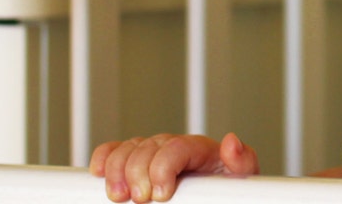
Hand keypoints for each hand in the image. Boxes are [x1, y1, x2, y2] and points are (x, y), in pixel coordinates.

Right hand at [89, 132, 259, 202]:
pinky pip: (115, 151)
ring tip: (119, 195)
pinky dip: (104, 159)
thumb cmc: (229, 189)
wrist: (222, 195)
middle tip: (140, 199)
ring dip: (117, 170)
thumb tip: (231, 142)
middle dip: (138, 173)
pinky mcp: (138, 162)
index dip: (162, 168)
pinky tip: (99, 173)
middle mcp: (174, 146)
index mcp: (200, 148)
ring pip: (127, 149)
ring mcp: (154, 153)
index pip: (176, 147)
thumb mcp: (241, 178)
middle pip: (147, 147)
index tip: (160, 194)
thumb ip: (241, 161)